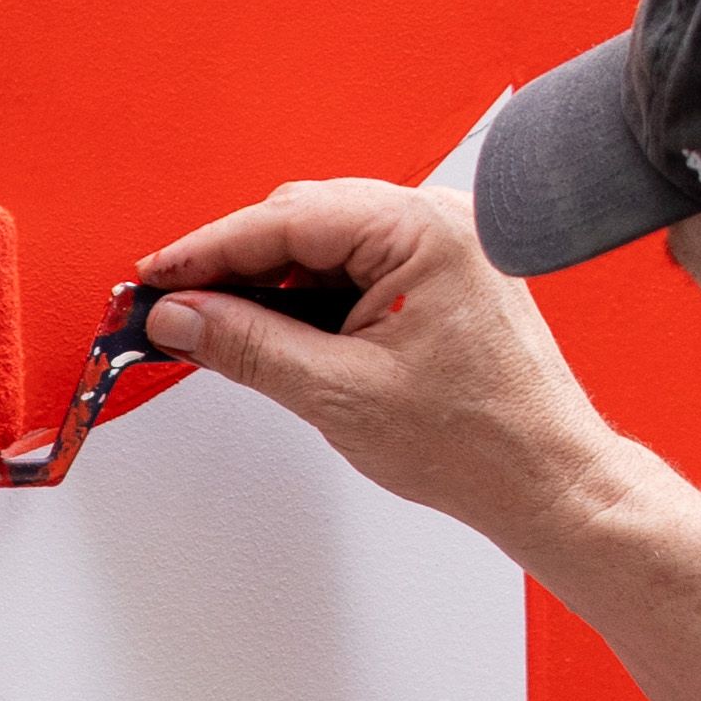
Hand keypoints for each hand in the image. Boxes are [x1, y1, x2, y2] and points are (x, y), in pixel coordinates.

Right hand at [127, 178, 647, 572]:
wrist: (546, 480)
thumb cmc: (477, 441)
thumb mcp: (338, 393)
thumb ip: (248, 346)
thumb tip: (179, 317)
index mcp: (423, 231)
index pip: (287, 220)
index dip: (208, 249)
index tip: (154, 276)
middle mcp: (440, 222)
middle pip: (303, 219)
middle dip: (233, 264)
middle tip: (172, 307)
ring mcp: (446, 246)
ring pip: (327, 244)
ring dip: (269, 282)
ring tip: (217, 327)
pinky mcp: (444, 276)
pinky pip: (357, 265)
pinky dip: (309, 295)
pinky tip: (275, 329)